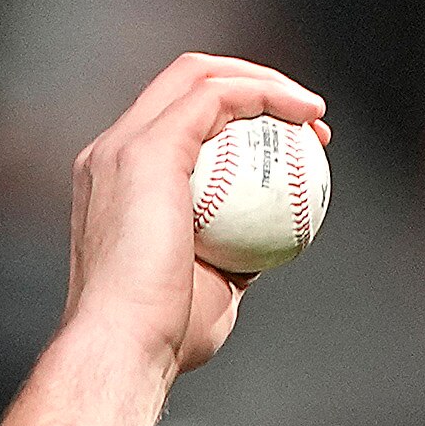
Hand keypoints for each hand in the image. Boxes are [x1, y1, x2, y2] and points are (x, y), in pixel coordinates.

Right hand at [65, 54, 326, 377]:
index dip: (237, 117)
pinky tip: (307, 118)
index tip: (291, 145)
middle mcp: (111, 151)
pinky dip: (265, 97)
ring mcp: (124, 145)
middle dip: (250, 81)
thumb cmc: (166, 338)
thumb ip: (229, 259)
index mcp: (117, 180)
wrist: (123, 349)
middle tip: (306, 120)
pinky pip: (219, 99)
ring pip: (200, 76)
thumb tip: (264, 250)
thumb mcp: (209, 290)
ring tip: (312, 113)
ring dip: (263, 81)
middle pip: (184, 82)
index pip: (176, 120)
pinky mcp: (148, 149)